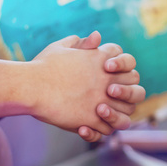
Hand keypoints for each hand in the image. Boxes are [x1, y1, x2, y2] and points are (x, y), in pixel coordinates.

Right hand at [0, 32, 144, 141]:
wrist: (31, 86)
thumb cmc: (43, 66)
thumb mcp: (61, 47)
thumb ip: (80, 42)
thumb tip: (96, 36)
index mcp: (101, 60)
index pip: (128, 61)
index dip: (123, 66)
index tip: (111, 72)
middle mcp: (107, 80)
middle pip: (135, 86)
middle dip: (129, 90)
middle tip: (114, 95)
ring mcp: (102, 100)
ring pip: (127, 112)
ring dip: (120, 114)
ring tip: (104, 114)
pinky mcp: (92, 119)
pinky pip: (109, 129)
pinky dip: (103, 129)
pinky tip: (92, 126)